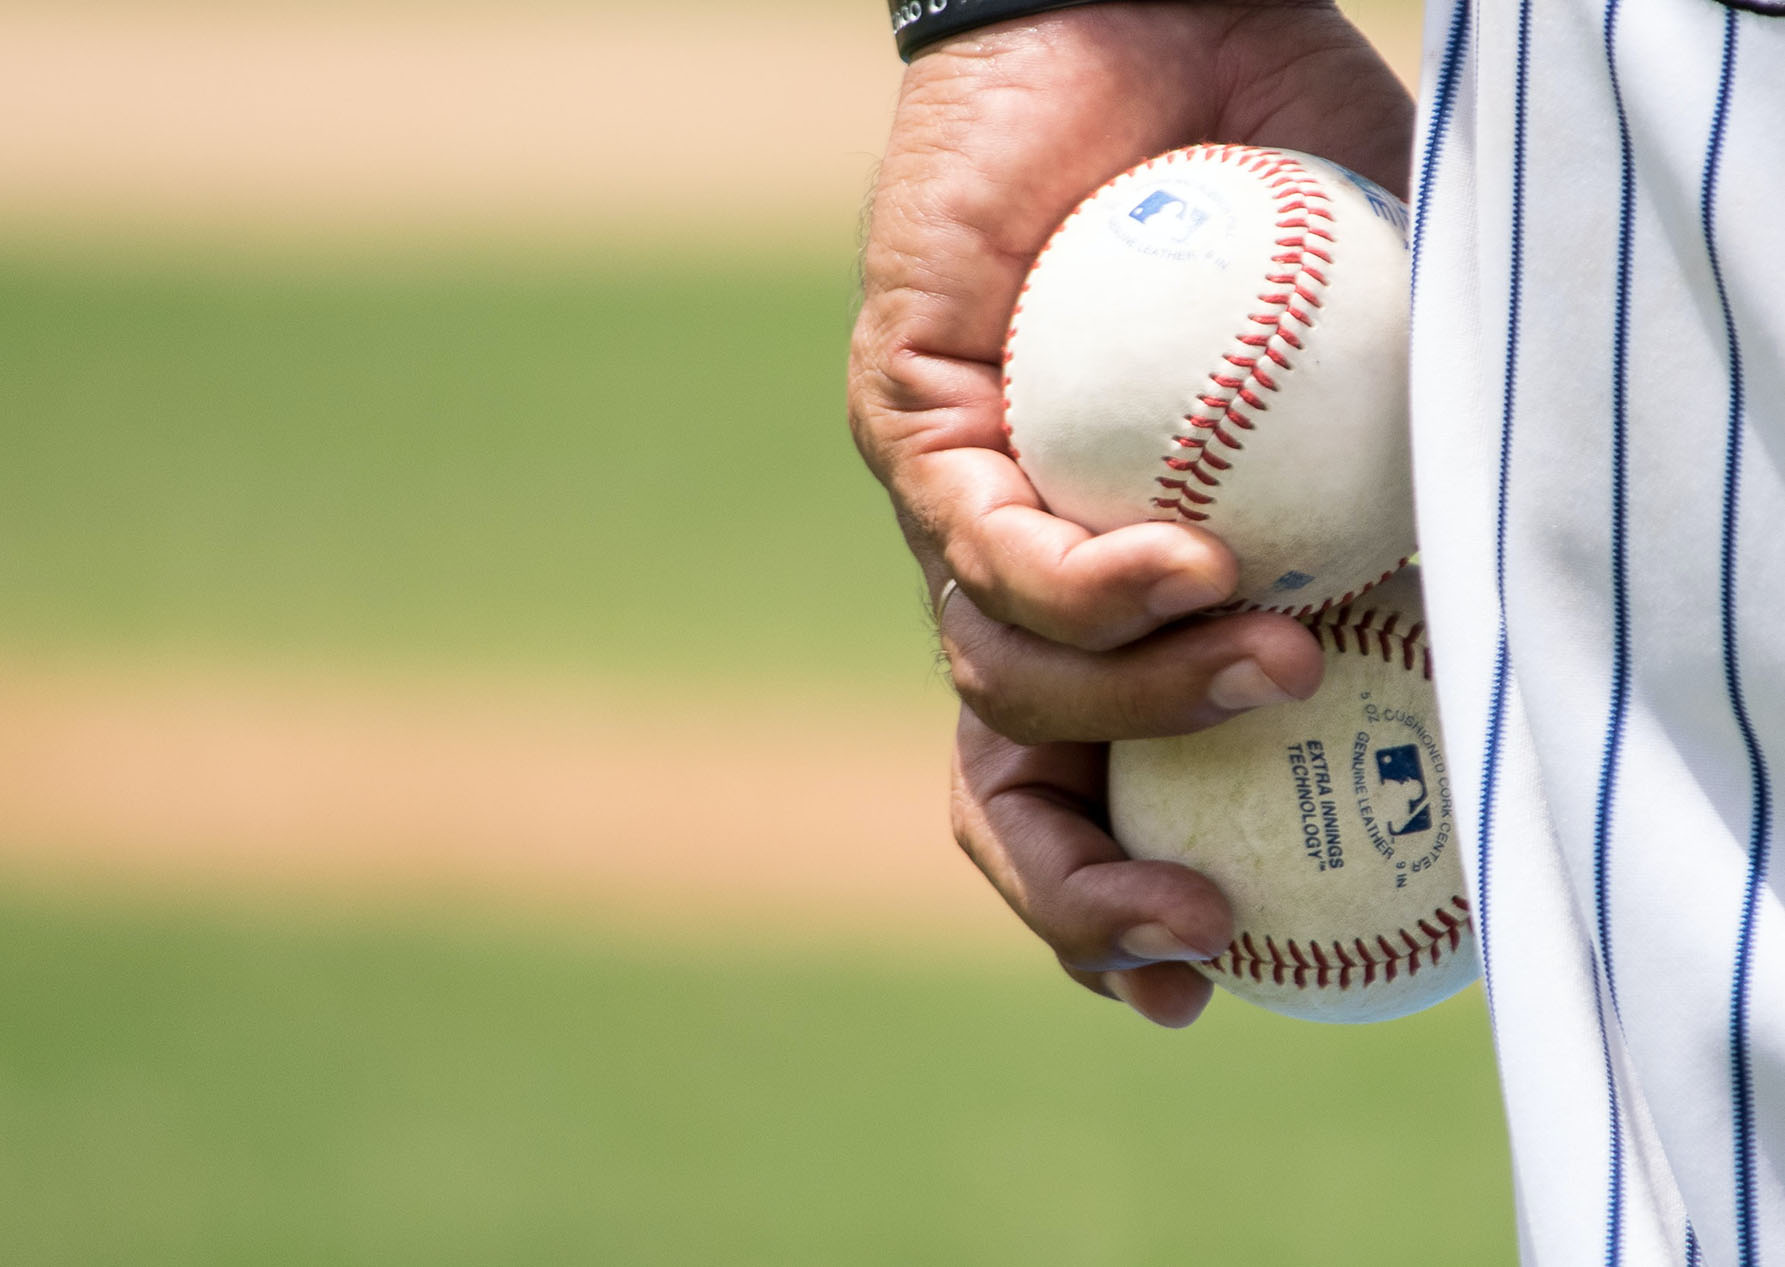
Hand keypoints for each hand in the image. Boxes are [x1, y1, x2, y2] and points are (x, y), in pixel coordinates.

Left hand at [850, 2, 1414, 1022]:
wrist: (1162, 27)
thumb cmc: (1290, 196)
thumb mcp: (1391, 370)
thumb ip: (1426, 491)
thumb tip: (1507, 621)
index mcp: (1112, 596)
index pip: (1086, 787)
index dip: (1122, 903)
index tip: (1208, 976)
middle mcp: (1018, 572)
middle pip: (1003, 784)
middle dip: (1081, 892)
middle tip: (1196, 936)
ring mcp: (957, 502)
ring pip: (997, 682)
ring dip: (1143, 708)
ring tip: (1271, 659)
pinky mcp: (909, 415)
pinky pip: (979, 544)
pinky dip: (1091, 583)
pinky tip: (1192, 556)